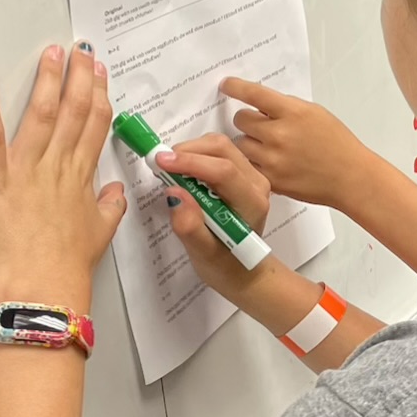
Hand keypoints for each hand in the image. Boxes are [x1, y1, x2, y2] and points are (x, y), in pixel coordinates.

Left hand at [0, 44, 125, 309]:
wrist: (42, 285)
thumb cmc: (68, 265)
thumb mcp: (99, 234)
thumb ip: (109, 207)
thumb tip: (114, 190)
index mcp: (80, 177)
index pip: (93, 126)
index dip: (97, 95)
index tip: (99, 73)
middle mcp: (57, 165)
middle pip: (71, 111)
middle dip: (77, 76)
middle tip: (80, 50)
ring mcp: (26, 168)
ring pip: (39, 114)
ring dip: (45, 80)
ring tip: (50, 53)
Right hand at [159, 134, 273, 302]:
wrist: (243, 270)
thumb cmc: (225, 265)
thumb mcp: (204, 254)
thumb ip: (190, 227)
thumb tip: (174, 193)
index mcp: (252, 203)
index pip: (223, 171)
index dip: (190, 162)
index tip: (159, 161)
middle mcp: (257, 183)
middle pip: (222, 149)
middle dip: (187, 150)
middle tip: (159, 164)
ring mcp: (252, 175)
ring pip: (220, 146)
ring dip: (191, 150)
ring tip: (168, 168)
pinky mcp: (242, 173)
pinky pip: (219, 152)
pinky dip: (196, 154)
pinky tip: (181, 170)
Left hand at [222, 77, 371, 210]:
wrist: (350, 177)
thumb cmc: (337, 143)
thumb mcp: (315, 113)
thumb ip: (286, 108)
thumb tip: (259, 104)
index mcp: (293, 112)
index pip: (254, 93)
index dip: (235, 87)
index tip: (226, 85)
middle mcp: (279, 134)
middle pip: (240, 119)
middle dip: (248, 120)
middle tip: (261, 125)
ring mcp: (272, 159)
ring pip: (239, 143)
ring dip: (249, 142)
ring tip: (269, 147)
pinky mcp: (270, 180)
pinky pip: (247, 165)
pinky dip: (254, 162)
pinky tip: (271, 163)